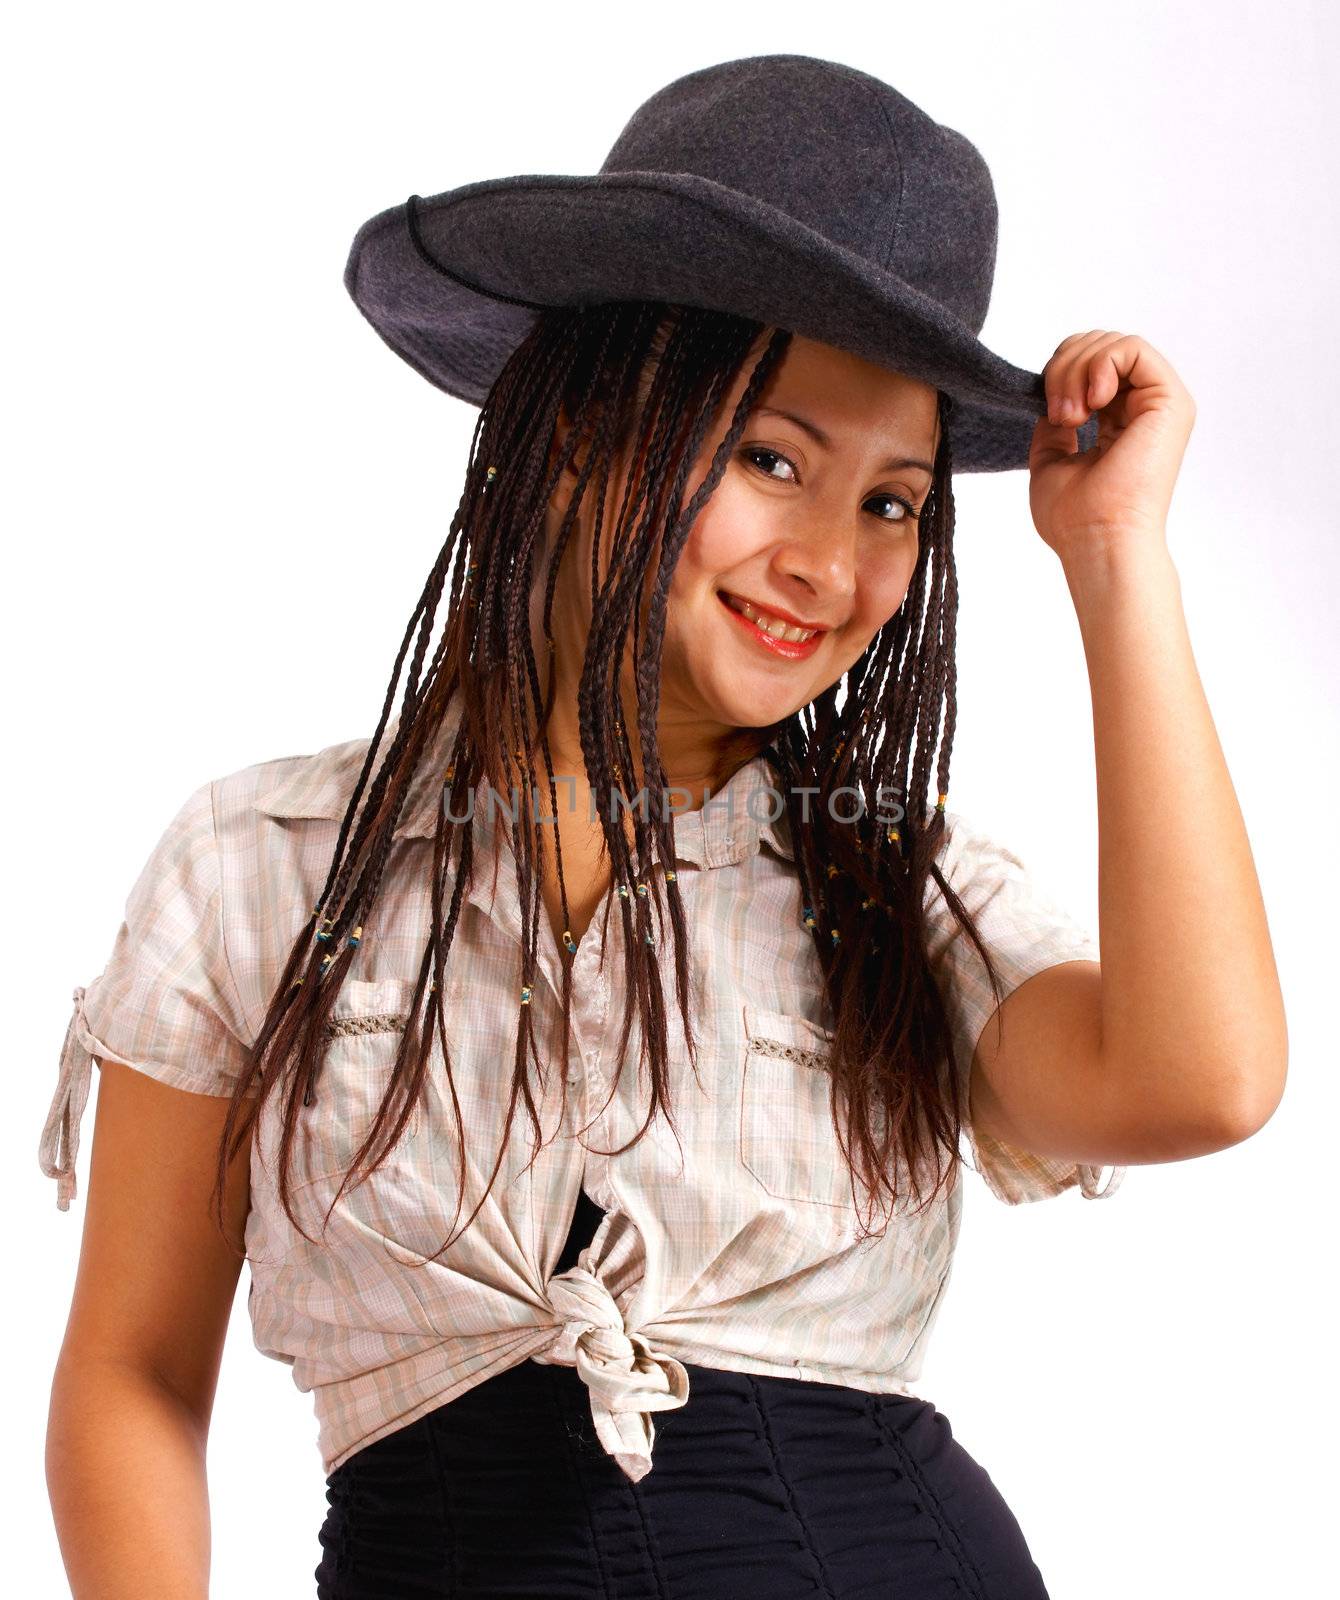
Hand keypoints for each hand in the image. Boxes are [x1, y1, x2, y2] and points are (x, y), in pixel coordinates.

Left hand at [1028, 331, 1195, 561]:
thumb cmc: (1075, 517)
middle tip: (1060, 415)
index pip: (1091, 367)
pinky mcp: (1170, 400)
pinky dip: (1099, 365)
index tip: (1050, 415)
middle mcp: (1145, 408)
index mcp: (1121, 422)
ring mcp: (1160, 403)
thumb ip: (1054, 424)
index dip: (1060, 373)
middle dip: (1065, 367)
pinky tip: (1092, 404)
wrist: (1097, 540)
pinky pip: (1132, 348)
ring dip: (1077, 370)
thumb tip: (1052, 395)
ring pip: (1113, 343)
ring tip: (1072, 416)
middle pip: (1100, 346)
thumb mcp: (1050, 459)